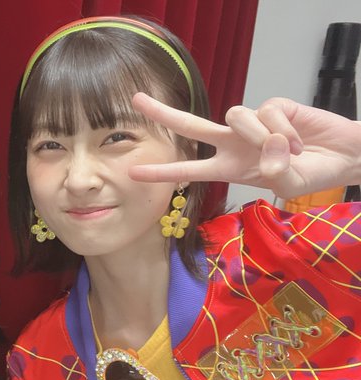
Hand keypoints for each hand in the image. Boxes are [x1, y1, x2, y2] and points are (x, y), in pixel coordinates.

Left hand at [128, 93, 360, 198]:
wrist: (343, 157)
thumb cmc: (311, 175)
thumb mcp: (289, 184)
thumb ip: (277, 171)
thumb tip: (271, 150)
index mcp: (229, 167)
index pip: (189, 170)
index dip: (162, 172)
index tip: (133, 171)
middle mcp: (233, 143)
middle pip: (191, 126)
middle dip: (163, 114)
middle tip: (135, 100)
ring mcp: (251, 124)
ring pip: (237, 116)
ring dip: (264, 137)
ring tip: (292, 152)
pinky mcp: (273, 106)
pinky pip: (268, 112)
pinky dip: (286, 130)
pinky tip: (301, 139)